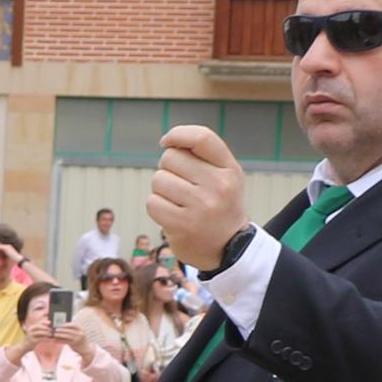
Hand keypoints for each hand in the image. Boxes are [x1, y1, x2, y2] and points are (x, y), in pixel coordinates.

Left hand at [147, 125, 251, 267]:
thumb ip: (202, 155)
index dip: (178, 134)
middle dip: (168, 168)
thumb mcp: (224, 176)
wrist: (227, 247)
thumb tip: (168, 141)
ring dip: (161, 190)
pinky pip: (152, 202)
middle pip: (170, 157)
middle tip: (181, 185)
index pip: (202, 137)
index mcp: (230, 169)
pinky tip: (172, 214)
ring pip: (158, 180)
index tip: (167, 142)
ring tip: (179, 201)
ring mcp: (201, 206)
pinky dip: (157, 207)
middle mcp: (219, 186)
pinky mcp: (183, 225)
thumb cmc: (218, 203)